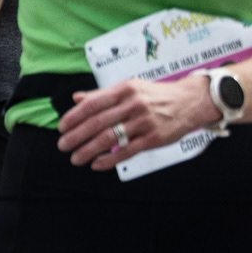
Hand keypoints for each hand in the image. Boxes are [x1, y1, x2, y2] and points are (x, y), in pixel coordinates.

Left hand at [57, 73, 218, 171]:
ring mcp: (144, 122)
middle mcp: (134, 104)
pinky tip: (96, 164)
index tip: (61, 127)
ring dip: (88, 150)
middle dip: (76, 136)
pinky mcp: (153, 138)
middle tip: (63, 146)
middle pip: (98, 123)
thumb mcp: (130, 87)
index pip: (93, 103)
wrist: (190, 101)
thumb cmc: (156, 95)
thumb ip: (102, 94)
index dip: (74, 116)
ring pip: (109, 139)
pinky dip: (109, 160)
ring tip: (75, 158)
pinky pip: (126, 151)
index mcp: (125, 90)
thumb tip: (76, 98)